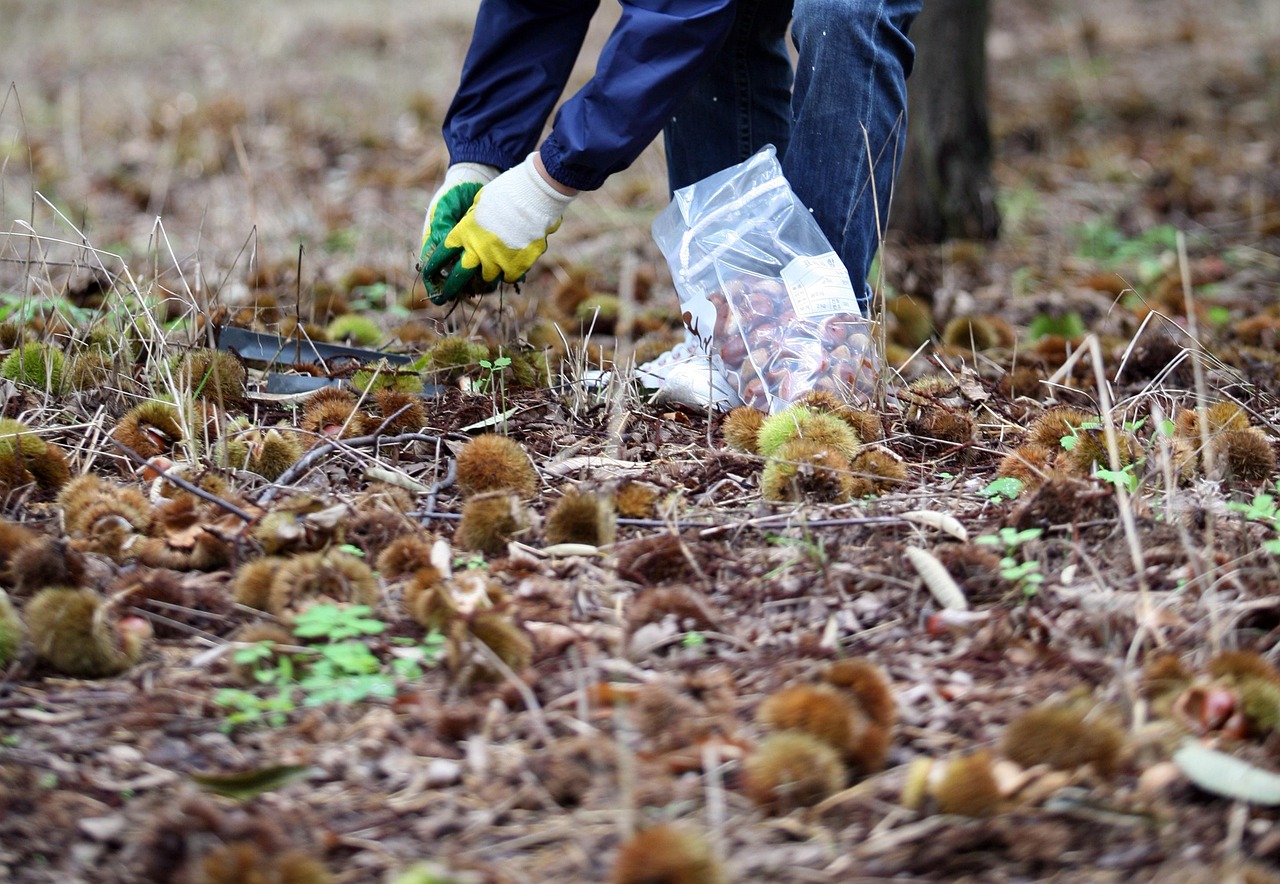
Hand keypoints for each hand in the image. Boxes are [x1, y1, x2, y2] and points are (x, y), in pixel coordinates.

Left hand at [420, 153, 575, 302]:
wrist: (534, 195)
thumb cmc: (507, 191)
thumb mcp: (480, 202)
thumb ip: (473, 220)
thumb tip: (471, 228)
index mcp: (465, 232)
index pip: (443, 254)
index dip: (435, 265)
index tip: (430, 273)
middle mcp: (478, 250)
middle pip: (460, 277)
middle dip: (452, 287)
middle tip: (447, 295)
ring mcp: (499, 260)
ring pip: (489, 278)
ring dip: (489, 272)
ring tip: (493, 266)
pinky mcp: (518, 266)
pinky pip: (510, 277)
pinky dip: (511, 272)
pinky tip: (514, 262)